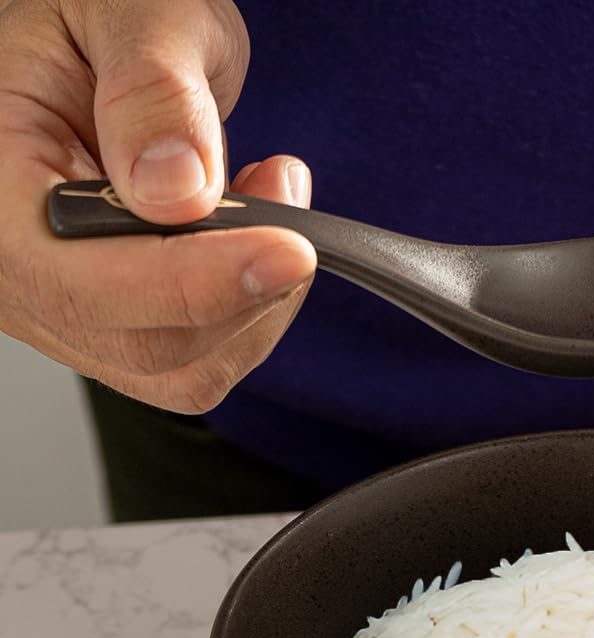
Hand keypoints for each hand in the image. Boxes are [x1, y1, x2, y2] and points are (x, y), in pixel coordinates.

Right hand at [0, 0, 314, 414]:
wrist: (107, 40)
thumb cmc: (100, 13)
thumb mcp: (126, 10)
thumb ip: (152, 93)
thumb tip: (175, 187)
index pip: (81, 282)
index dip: (194, 282)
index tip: (287, 251)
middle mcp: (13, 267)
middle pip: (144, 343)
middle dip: (241, 284)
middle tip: (283, 192)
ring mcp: (63, 307)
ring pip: (183, 367)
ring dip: (257, 299)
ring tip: (270, 196)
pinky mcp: (117, 324)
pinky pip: (199, 359)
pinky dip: (252, 309)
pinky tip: (256, 235)